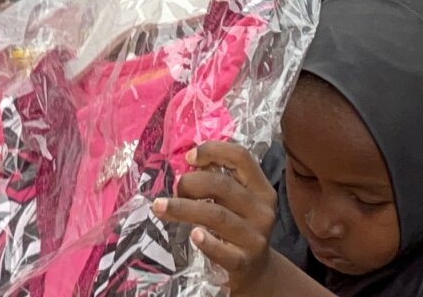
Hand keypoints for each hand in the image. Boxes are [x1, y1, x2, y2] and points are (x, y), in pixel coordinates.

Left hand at [155, 143, 280, 291]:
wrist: (256, 271)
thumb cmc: (239, 228)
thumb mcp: (239, 202)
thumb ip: (221, 182)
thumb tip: (188, 162)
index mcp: (261, 189)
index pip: (241, 157)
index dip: (213, 151)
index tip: (189, 157)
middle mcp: (262, 211)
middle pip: (223, 186)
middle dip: (191, 183)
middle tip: (174, 190)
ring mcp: (254, 237)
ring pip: (216, 215)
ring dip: (183, 208)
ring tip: (160, 207)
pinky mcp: (244, 262)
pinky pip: (223, 251)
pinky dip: (207, 242)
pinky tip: (193, 235)